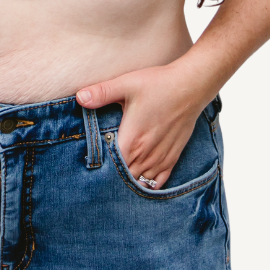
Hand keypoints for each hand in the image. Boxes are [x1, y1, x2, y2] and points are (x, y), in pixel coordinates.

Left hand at [76, 60, 213, 189]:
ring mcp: (160, 158)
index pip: (111, 167)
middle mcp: (146, 154)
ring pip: (141, 183)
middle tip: (99, 180)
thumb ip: (101, 92)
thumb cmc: (158, 84)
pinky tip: (139, 183)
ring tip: (116, 185)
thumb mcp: (126, 84)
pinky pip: (159, 182)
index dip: (99, 171)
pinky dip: (148, 186)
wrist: (190, 86)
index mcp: (132, 140)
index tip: (90, 169)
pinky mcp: (173, 157)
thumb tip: (79, 97)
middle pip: (124, 179)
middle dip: (112, 180)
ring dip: (129, 184)